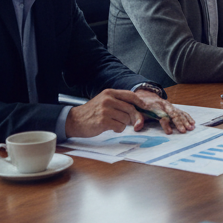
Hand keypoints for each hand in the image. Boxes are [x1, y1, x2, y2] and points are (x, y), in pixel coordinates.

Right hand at [65, 89, 194, 137]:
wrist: (74, 121)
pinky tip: (109, 127)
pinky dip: (117, 129)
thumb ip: (120, 104)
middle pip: (131, 108)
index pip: (131, 96)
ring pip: (126, 119)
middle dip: (136, 118)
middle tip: (137, 125)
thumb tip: (139, 111)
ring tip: (113, 123)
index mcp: (110, 93)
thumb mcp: (105, 102)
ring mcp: (105, 109)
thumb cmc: (92, 113)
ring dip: (123, 124)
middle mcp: (108, 99)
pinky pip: (119, 126)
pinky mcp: (103, 120)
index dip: (141, 103)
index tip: (149, 109)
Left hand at [134, 91, 194, 133]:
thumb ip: (137, 118)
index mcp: (155, 106)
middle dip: (179, 122)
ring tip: (191, 128)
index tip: (169, 132)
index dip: (165, 124)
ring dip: (185, 120)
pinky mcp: (173, 107)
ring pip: (179, 112)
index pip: (161, 115)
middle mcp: (164, 105)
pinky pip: (182, 112)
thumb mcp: (136, 110)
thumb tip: (137, 128)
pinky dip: (188, 117)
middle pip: (173, 114)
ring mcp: (170, 106)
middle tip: (184, 131)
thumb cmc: (140, 106)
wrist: (146, 95)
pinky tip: (193, 122)